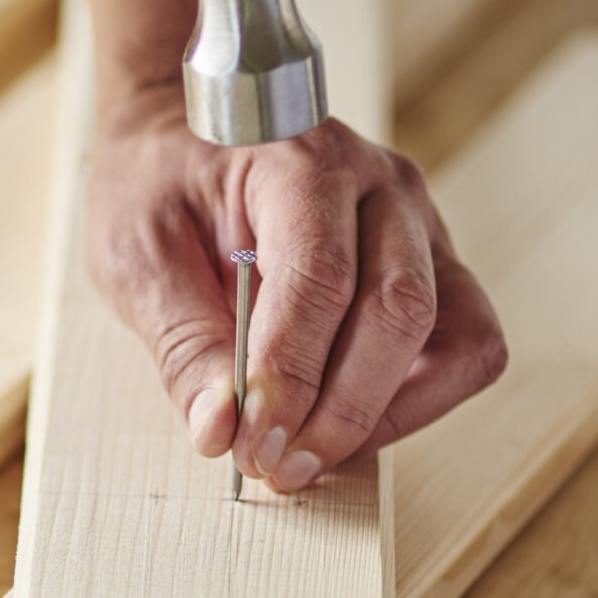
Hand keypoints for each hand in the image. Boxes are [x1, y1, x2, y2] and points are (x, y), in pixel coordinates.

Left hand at [87, 82, 506, 488]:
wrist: (187, 132)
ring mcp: (420, 227)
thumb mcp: (136, 255)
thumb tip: (220, 431)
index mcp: (303, 158)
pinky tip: (342, 422)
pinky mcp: (433, 270)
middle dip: (340, 410)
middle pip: (401, 309)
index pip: (321, 275)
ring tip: (309, 453)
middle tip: (276, 466)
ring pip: (454, 337)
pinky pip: (461, 351)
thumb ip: (182, 343)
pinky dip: (413, 403)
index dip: (290, 375)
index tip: (250, 444)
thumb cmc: (160, 183)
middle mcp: (382, 185)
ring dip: (387, 413)